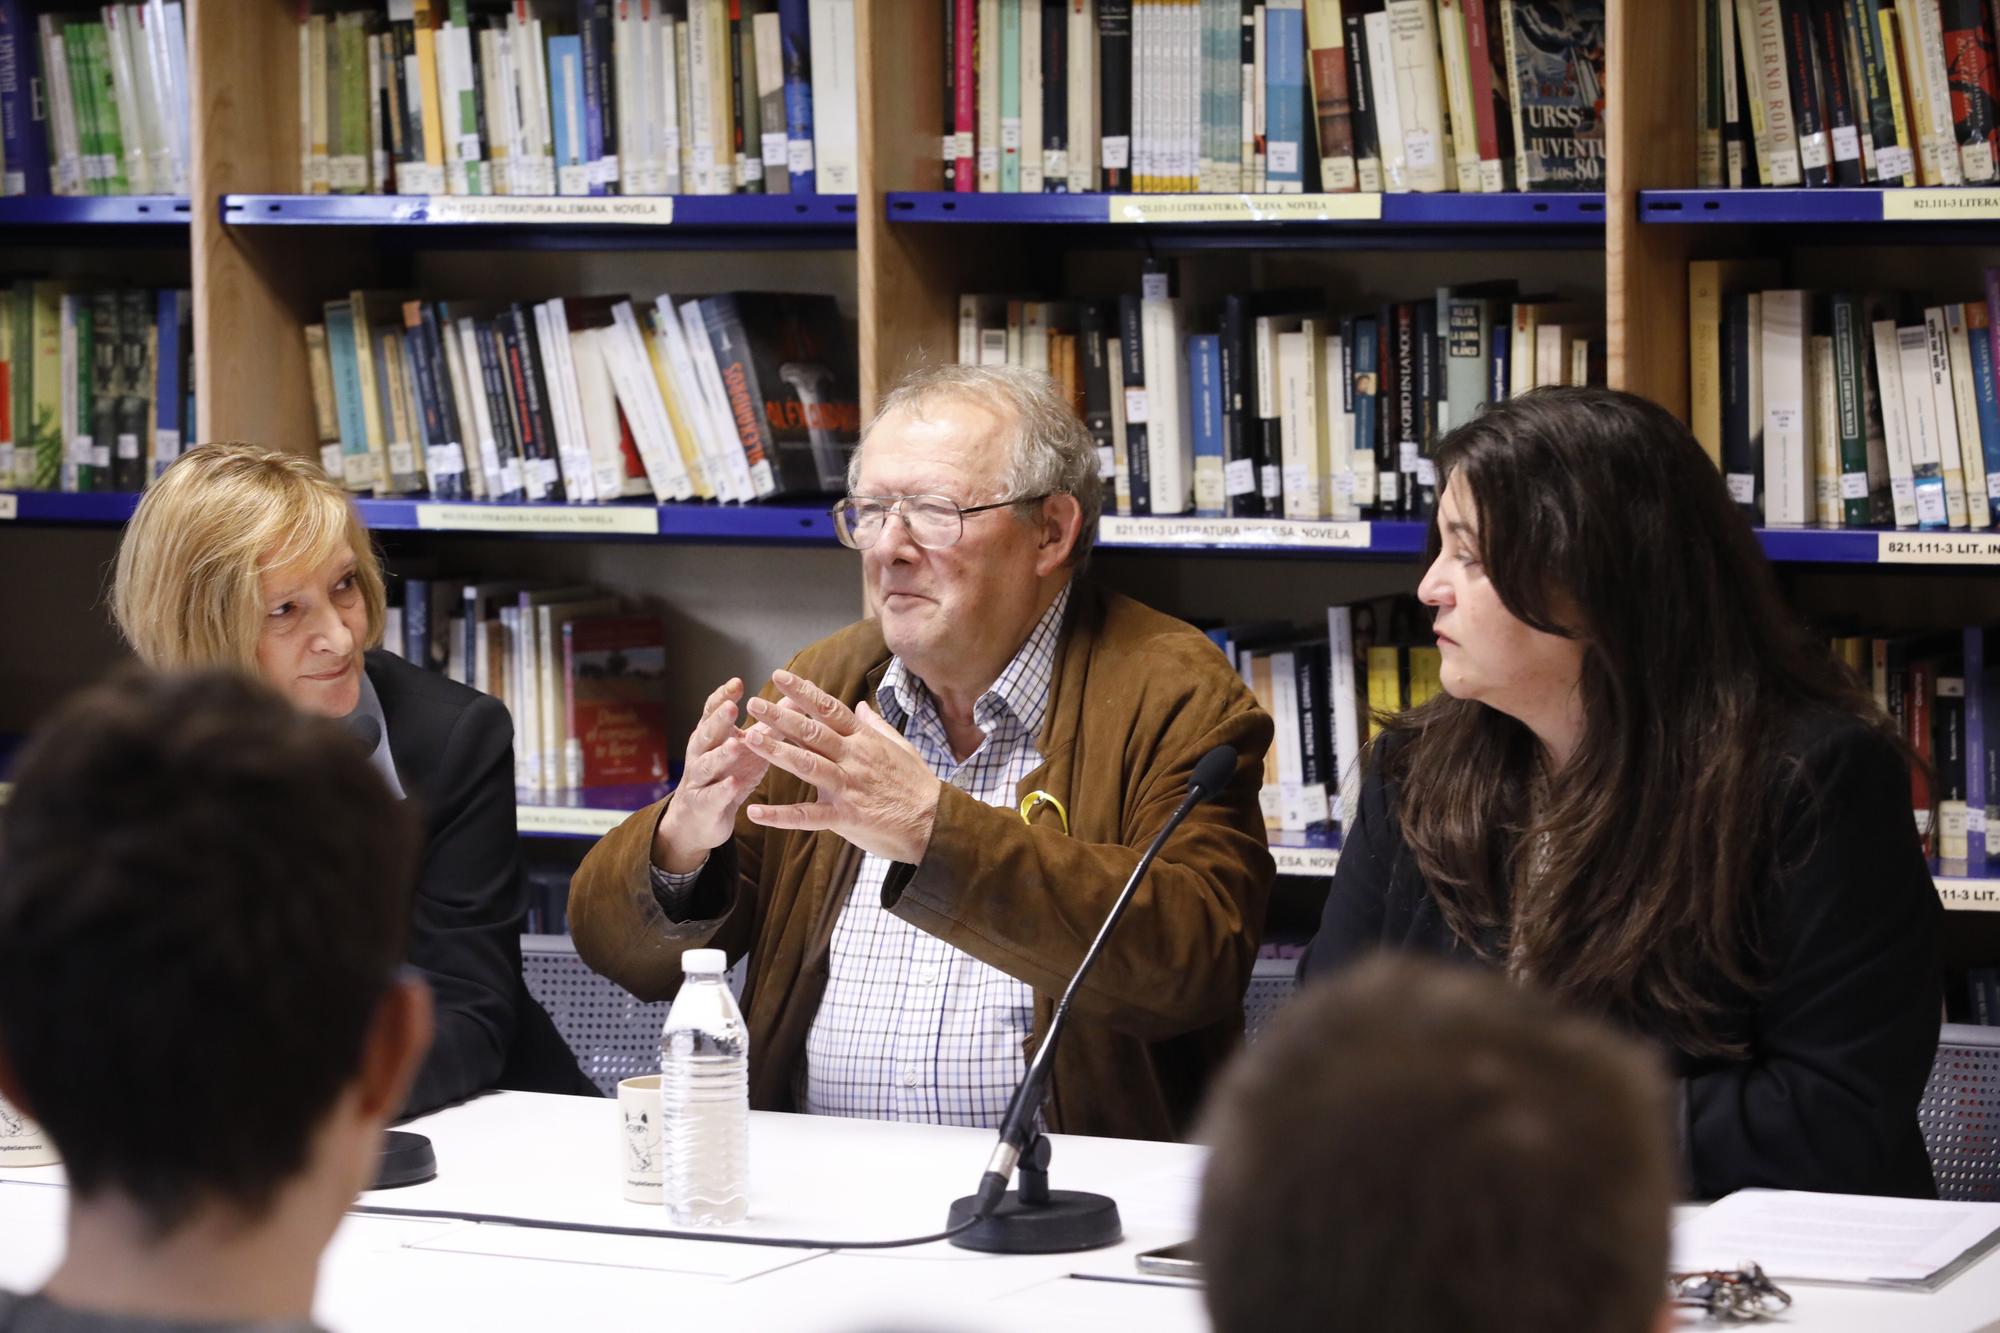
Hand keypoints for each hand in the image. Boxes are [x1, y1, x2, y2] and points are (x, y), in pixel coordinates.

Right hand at [652, 678, 769, 874]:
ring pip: (706, 764)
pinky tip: (734, 784)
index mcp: (712, 736)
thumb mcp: (750, 747)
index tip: (737, 682)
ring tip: (736, 744)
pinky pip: (712, 796)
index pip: (713, 712)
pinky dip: (722, 790)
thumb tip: (796, 695)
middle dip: (718, 720)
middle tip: (731, 707)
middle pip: (707, 733)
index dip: (723, 697)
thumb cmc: (729, 773)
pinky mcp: (703, 805)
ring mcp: (699, 779)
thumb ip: (770, 722)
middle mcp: (701, 753)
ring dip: (720, 754)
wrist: (701, 818)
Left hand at [740, 668, 940, 864]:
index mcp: (864, 740)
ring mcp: (848, 787)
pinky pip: (807, 815)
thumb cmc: (917, 784)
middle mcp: (853, 758)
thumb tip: (862, 705)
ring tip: (749, 739)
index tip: (779, 677)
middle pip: (811, 732)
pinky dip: (780, 816)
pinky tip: (755, 812)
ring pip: (806, 764)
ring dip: (775, 751)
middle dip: (780, 716)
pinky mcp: (845, 816)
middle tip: (753, 703)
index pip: (829, 709)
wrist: (935, 822)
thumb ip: (877, 725)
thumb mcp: (900, 747)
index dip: (803, 691)